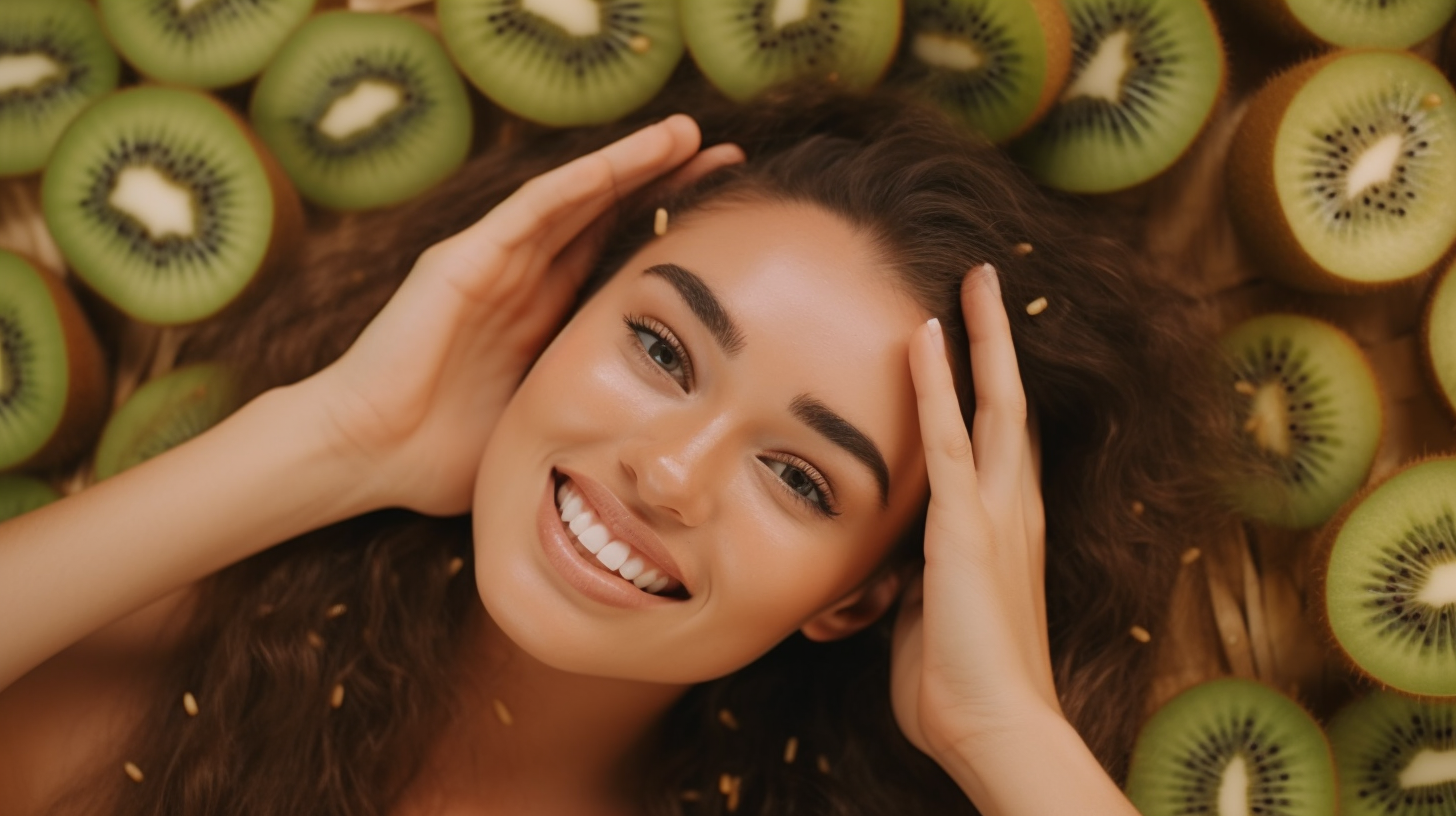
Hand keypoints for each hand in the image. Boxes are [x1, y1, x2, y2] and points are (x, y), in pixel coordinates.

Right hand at [301, 116, 744, 515]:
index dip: (666, 226)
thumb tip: (652, 452)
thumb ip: (586, 419)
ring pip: (572, 199)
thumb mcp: (540, 428)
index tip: (728, 216)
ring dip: (628, 164)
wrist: (368, 458)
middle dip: (662, 181)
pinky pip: (526, 213)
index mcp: (541, 314)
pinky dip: (574, 185)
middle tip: (730, 156)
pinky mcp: (462, 261)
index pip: (614, 253)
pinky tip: (620, 164)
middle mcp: (521, 277)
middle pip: (603, 213)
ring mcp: (492, 263)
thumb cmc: (441, 457)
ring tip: (685, 135)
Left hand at [890, 264, 1055, 762]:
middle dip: (998, 340)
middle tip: (985, 281)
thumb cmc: (962, 686)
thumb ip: (920, 580)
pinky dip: (938, 383)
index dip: (989, 385)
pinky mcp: (968, 527)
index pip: (998, 439)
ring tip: (973, 279)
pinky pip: (950, 438)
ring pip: (993, 404)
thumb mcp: (933, 617)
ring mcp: (998, 514)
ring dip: (980, 338)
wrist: (995, 729)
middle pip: (1009, 403)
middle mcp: (1015, 508)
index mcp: (1007, 530)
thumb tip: (896, 573)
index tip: (974, 339)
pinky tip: (927, 334)